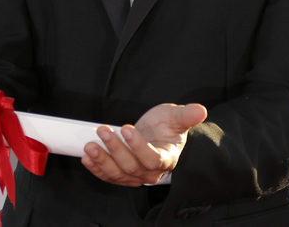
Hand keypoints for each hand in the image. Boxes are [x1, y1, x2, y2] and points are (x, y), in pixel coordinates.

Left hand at [81, 102, 206, 185]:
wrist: (156, 135)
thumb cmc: (166, 126)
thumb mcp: (176, 117)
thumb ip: (187, 115)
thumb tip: (200, 110)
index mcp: (166, 158)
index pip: (152, 158)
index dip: (139, 147)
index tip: (127, 129)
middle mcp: (151, 171)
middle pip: (132, 166)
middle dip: (116, 149)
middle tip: (104, 131)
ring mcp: (135, 175)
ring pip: (118, 174)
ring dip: (102, 161)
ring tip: (91, 146)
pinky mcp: (122, 174)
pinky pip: (109, 177)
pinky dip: (97, 169)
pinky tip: (87, 158)